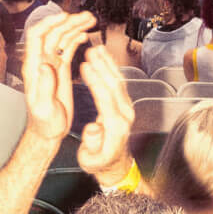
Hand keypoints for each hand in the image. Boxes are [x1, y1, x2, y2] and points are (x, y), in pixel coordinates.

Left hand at [22, 11, 94, 144]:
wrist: (48, 131)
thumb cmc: (44, 123)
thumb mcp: (43, 108)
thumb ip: (44, 87)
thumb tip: (44, 65)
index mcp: (34, 67)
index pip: (37, 36)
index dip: (49, 23)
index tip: (65, 16)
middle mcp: (41, 61)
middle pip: (52, 33)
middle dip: (68, 22)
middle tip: (86, 17)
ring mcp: (51, 64)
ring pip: (61, 38)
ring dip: (74, 27)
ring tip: (90, 20)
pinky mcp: (60, 69)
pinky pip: (66, 48)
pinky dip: (76, 39)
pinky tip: (85, 35)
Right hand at [77, 44, 135, 183]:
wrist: (115, 165)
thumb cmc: (99, 162)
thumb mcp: (90, 159)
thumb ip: (91, 143)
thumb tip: (93, 128)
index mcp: (115, 127)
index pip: (106, 99)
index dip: (96, 81)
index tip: (85, 67)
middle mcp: (124, 114)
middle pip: (114, 86)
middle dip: (102, 67)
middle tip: (91, 51)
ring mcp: (127, 108)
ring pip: (118, 82)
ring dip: (108, 64)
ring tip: (97, 48)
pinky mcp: (125, 103)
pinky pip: (119, 82)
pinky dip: (112, 68)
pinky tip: (104, 56)